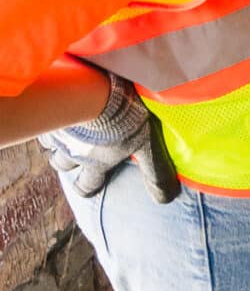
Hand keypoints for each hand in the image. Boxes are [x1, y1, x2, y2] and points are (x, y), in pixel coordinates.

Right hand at [46, 81, 178, 202]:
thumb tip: (165, 200)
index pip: (86, 187)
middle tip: (75, 154)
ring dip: (58, 141)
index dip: (88, 188)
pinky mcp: (48, 112)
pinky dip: (50, 119)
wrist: (94, 91)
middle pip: (62, 164)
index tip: (89, 186)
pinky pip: (43, 119)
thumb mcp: (147, 146)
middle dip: (67, 162)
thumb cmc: (125, 120)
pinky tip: (56, 111)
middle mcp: (72, 153)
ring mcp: (58, 133)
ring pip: (51, 144)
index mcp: (95, 163)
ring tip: (67, 132)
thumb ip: (155, 172)